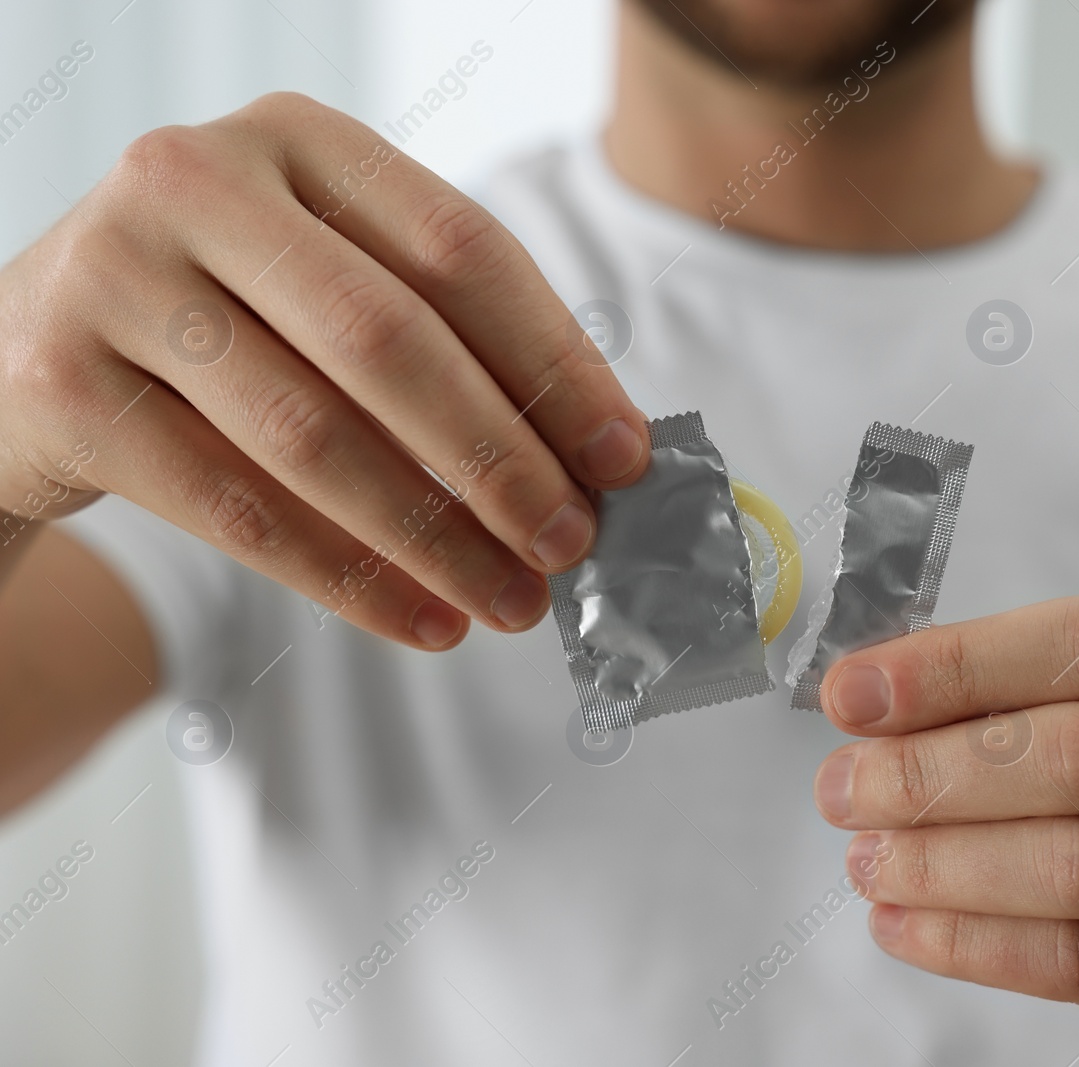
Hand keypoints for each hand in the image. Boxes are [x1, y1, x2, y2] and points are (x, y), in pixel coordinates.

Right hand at [0, 92, 648, 648]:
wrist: (29, 350)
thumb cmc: (231, 320)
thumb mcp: (332, 284)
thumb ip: (451, 339)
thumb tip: (598, 454)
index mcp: (300, 140)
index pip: (462, 251)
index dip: (556, 365)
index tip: (625, 459)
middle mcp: (197, 181)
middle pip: (390, 341)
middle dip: (501, 460)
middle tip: (574, 544)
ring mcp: (115, 276)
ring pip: (314, 436)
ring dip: (435, 539)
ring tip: (513, 600)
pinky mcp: (64, 387)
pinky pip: (238, 510)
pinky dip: (348, 580)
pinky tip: (425, 620)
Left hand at [811, 597, 1078, 1065]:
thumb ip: (1027, 683)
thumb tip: (869, 693)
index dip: (960, 664)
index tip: (854, 694)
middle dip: (934, 771)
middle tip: (842, 787)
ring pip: (1078, 866)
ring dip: (941, 862)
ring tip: (865, 856)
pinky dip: (971, 943)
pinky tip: (906, 922)